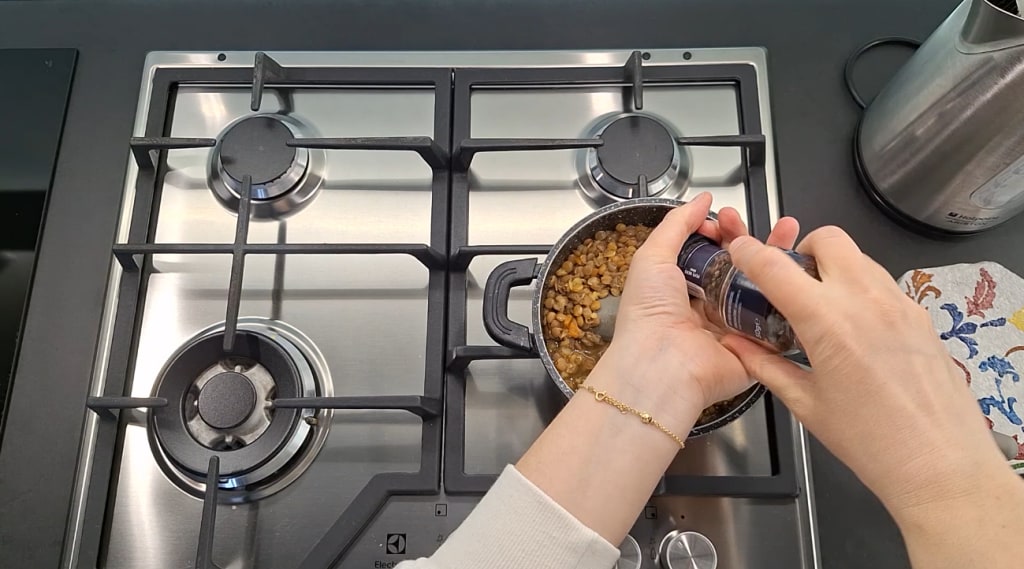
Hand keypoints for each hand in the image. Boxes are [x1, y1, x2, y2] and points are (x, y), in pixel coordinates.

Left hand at [588, 193, 798, 434]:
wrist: (662, 365)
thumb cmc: (648, 314)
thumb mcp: (652, 257)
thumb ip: (676, 224)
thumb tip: (701, 201)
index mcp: (682, 289)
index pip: (711, 253)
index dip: (720, 232)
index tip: (723, 219)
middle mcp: (709, 308)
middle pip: (740, 267)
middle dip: (750, 239)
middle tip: (750, 222)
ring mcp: (735, 327)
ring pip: (763, 288)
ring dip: (776, 259)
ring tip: (786, 231)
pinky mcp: (756, 348)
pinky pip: (778, 318)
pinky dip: (790, 293)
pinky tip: (799, 268)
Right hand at [721, 227, 1013, 519]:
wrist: (940, 464)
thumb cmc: (870, 442)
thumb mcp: (807, 405)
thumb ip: (767, 366)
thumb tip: (737, 347)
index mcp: (828, 322)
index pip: (776, 267)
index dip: (750, 252)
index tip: (738, 250)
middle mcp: (866, 300)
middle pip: (829, 239)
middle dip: (803, 250)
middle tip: (790, 282)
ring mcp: (899, 304)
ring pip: (859, 258)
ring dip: (833, 268)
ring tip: (821, 307)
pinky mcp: (921, 316)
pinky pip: (882, 284)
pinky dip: (860, 290)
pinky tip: (855, 330)